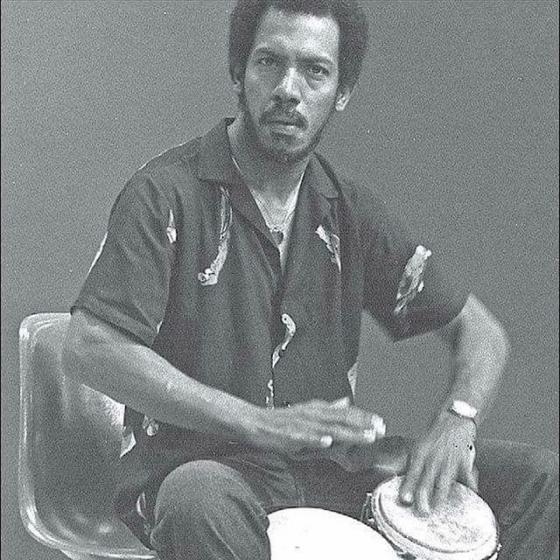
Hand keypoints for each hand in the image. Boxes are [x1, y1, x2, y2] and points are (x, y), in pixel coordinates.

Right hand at [250, 398, 385, 459]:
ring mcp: (301, 424)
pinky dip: (316, 438)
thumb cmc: (281, 420)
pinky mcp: (288, 434)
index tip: (382, 423)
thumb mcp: (308, 412)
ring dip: (349, 432)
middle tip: (381, 429)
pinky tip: (327, 441)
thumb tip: (346, 402)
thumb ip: (328, 409)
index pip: (346, 412)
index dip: (364, 417)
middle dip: (363, 424)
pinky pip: (304, 437)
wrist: (253, 421)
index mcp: (318, 409)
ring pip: (329, 428)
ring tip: (366, 436)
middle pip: (342, 418)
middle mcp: (312, 414)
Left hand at [399, 413, 477, 515]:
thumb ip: (409, 461)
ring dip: (440, 496)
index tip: (405, 499)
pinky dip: (470, 487)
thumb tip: (395, 474)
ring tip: (437, 508)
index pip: (413, 472)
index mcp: (421, 452)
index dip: (408, 486)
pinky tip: (469, 496)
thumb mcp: (418, 444)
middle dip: (423, 496)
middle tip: (421, 510)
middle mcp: (434, 457)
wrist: (453, 420)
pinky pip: (467, 476)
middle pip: (428, 479)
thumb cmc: (434, 434)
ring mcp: (449, 460)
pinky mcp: (464, 461)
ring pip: (444, 481)